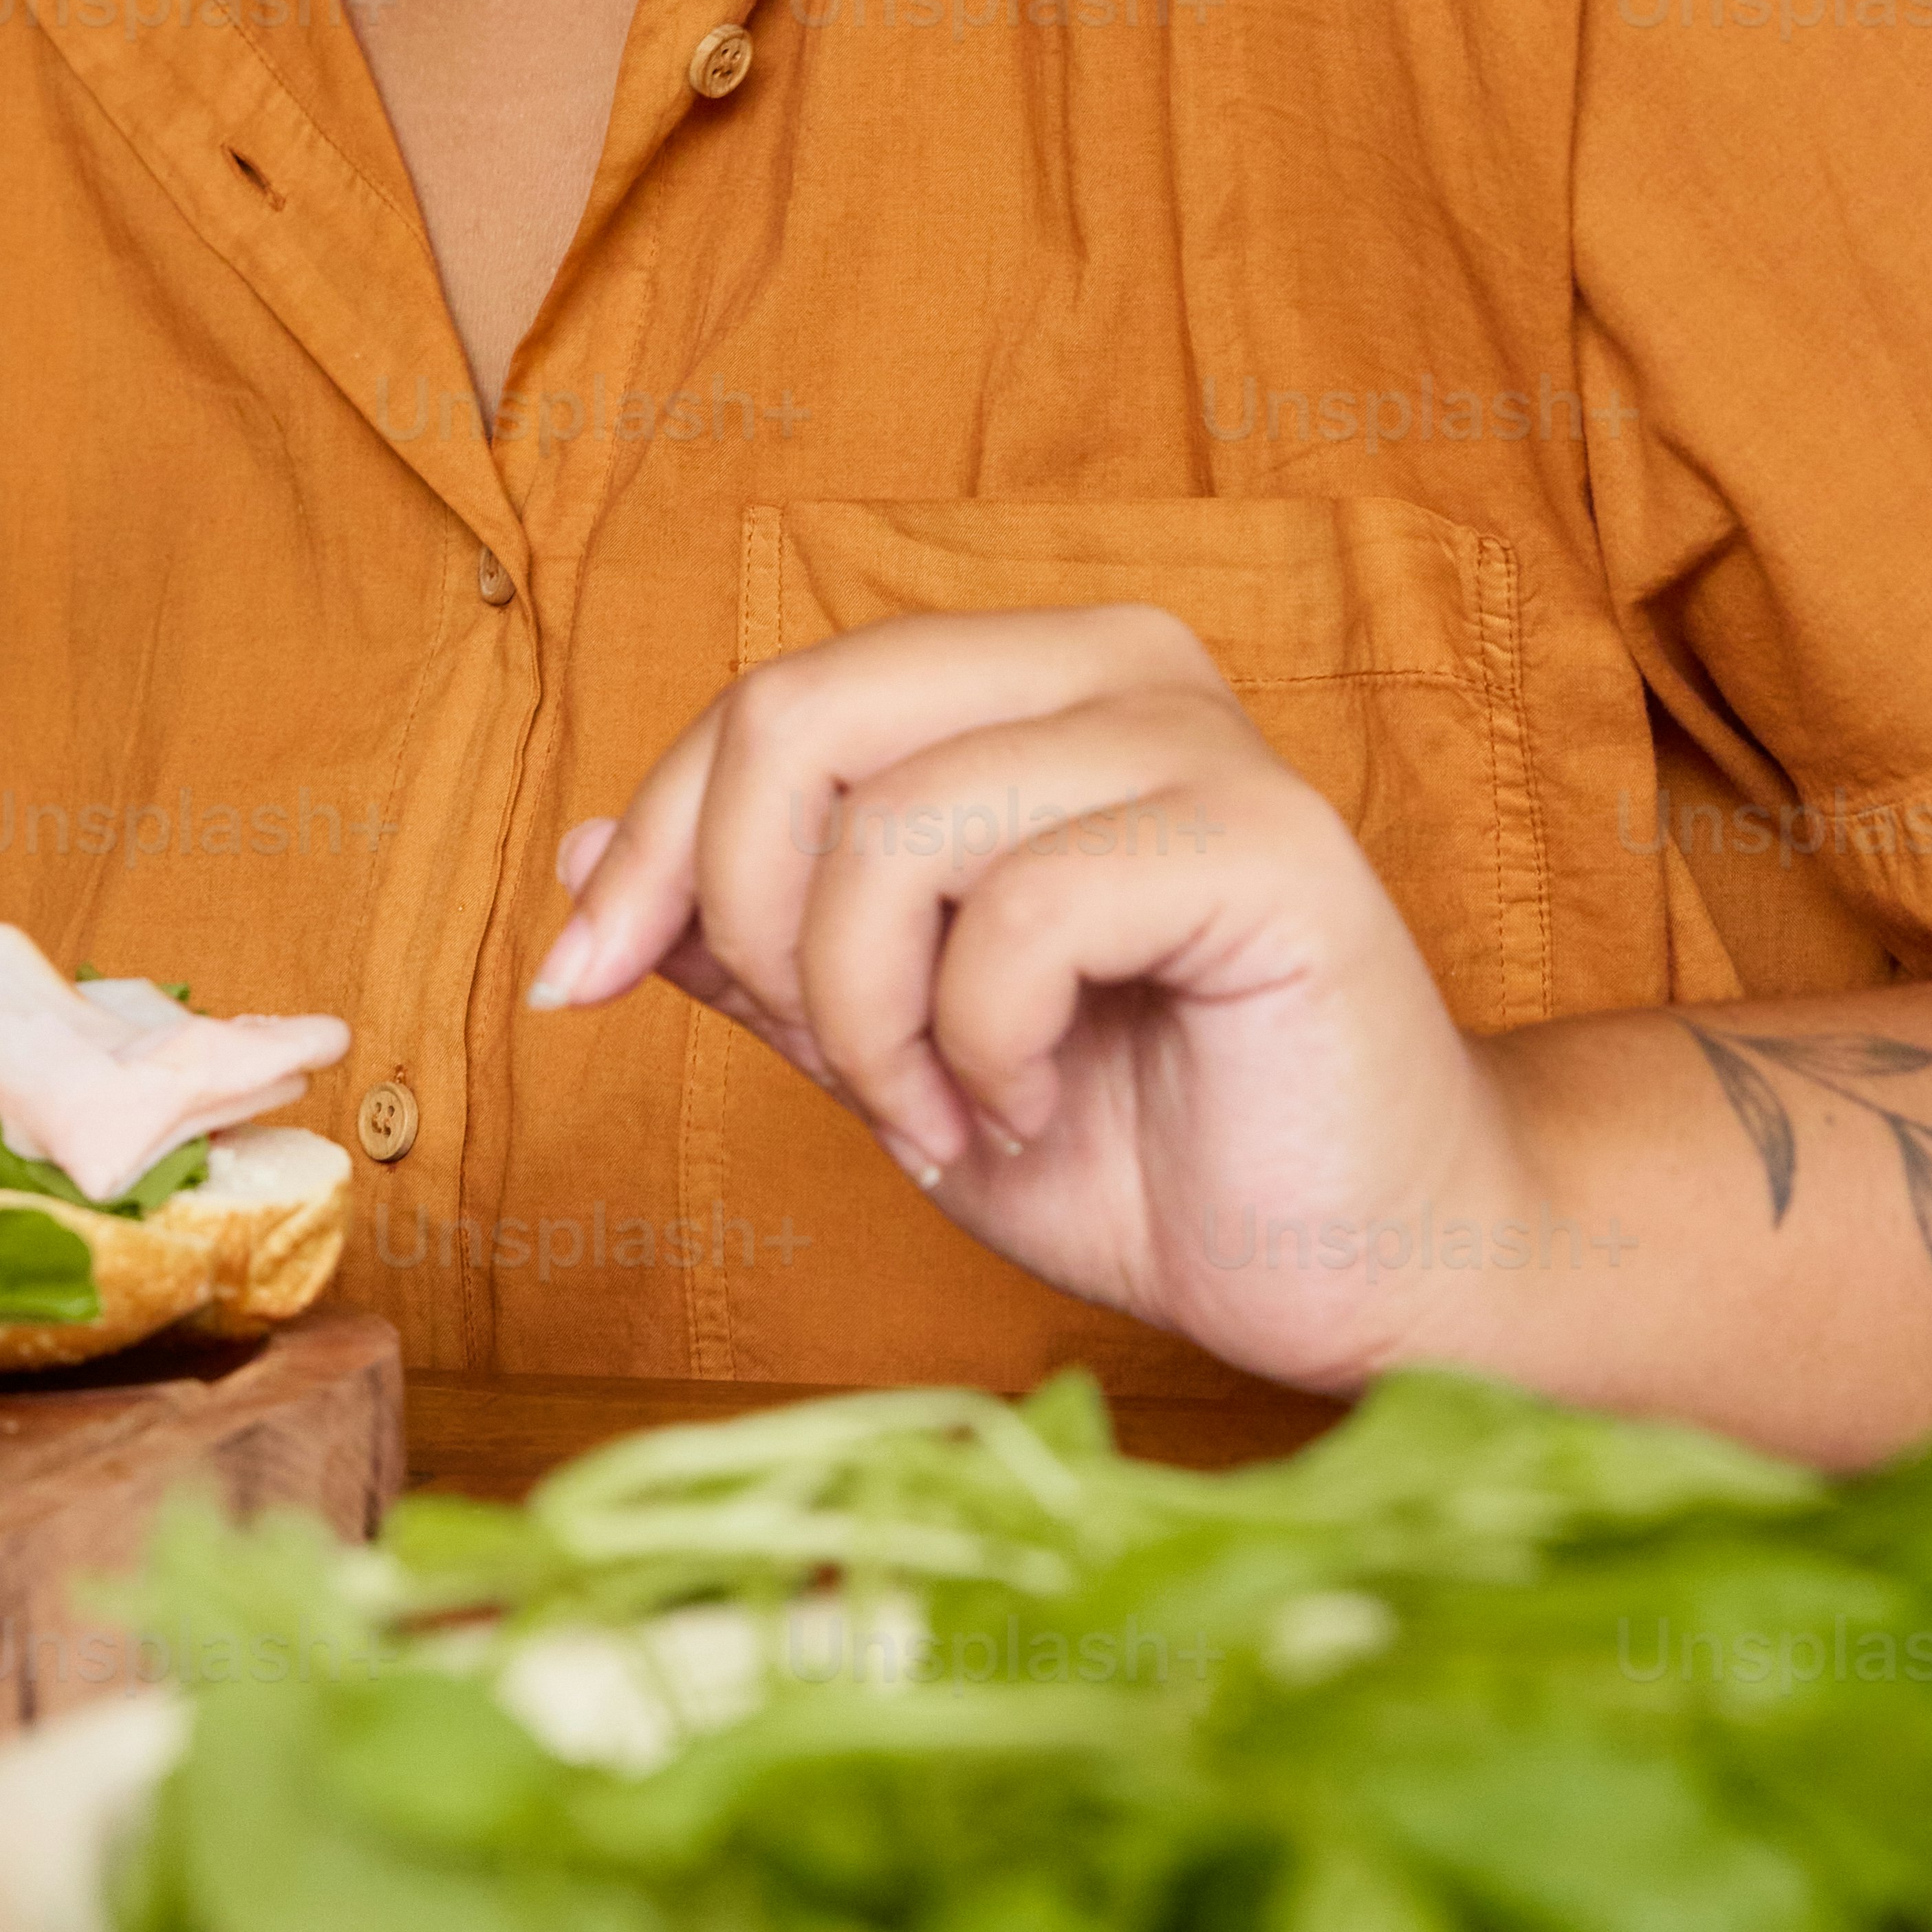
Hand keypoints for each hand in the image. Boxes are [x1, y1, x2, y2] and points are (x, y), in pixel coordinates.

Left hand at [532, 605, 1542, 1391]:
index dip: (645, 850)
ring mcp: (1198, 737)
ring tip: (950, 1116)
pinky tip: (1036, 1108)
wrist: (1356, 1266)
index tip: (575, 990)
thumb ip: (756, 939)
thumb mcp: (885, 1042)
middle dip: (755, 929)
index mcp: (1020, 680)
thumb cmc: (1138, 1146)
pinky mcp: (1267, 839)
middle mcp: (1111, 665)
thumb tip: (578, 858)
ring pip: (892, 830)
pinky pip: (1017, 912)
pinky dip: (981, 1047)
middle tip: (840, 1074)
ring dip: (874, 1025)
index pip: (764, 703)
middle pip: (799, 718)